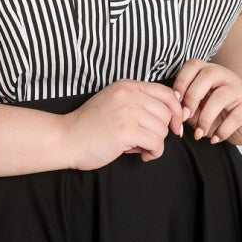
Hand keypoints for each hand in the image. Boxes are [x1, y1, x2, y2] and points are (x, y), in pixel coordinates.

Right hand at [62, 78, 185, 170]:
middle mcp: (129, 94)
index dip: (175, 110)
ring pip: (162, 130)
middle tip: (148, 140)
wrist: (66, 138)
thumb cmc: (90, 126)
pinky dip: (153, 153)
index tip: (174, 124)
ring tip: (139, 147)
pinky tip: (142, 155)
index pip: (166, 93)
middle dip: (163, 130)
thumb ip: (138, 104)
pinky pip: (156, 143)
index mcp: (127, 86)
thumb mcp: (115, 103)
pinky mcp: (126, 131)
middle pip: (167, 113)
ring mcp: (127, 112)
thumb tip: (170, 117)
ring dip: (155, 143)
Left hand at [172, 59, 241, 145]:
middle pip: (208, 74)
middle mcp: (226, 77)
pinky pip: (236, 116)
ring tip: (199, 133)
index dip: (182, 81)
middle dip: (192, 96)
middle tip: (185, 117)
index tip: (175, 101)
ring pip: (221, 96)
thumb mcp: (197, 109)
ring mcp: (240, 91)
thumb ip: (185, 106)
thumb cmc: (216, 114)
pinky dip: (222, 130)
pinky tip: (215, 138)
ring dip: (205, 117)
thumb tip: (175, 111)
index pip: (194, 65)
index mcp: (209, 72)